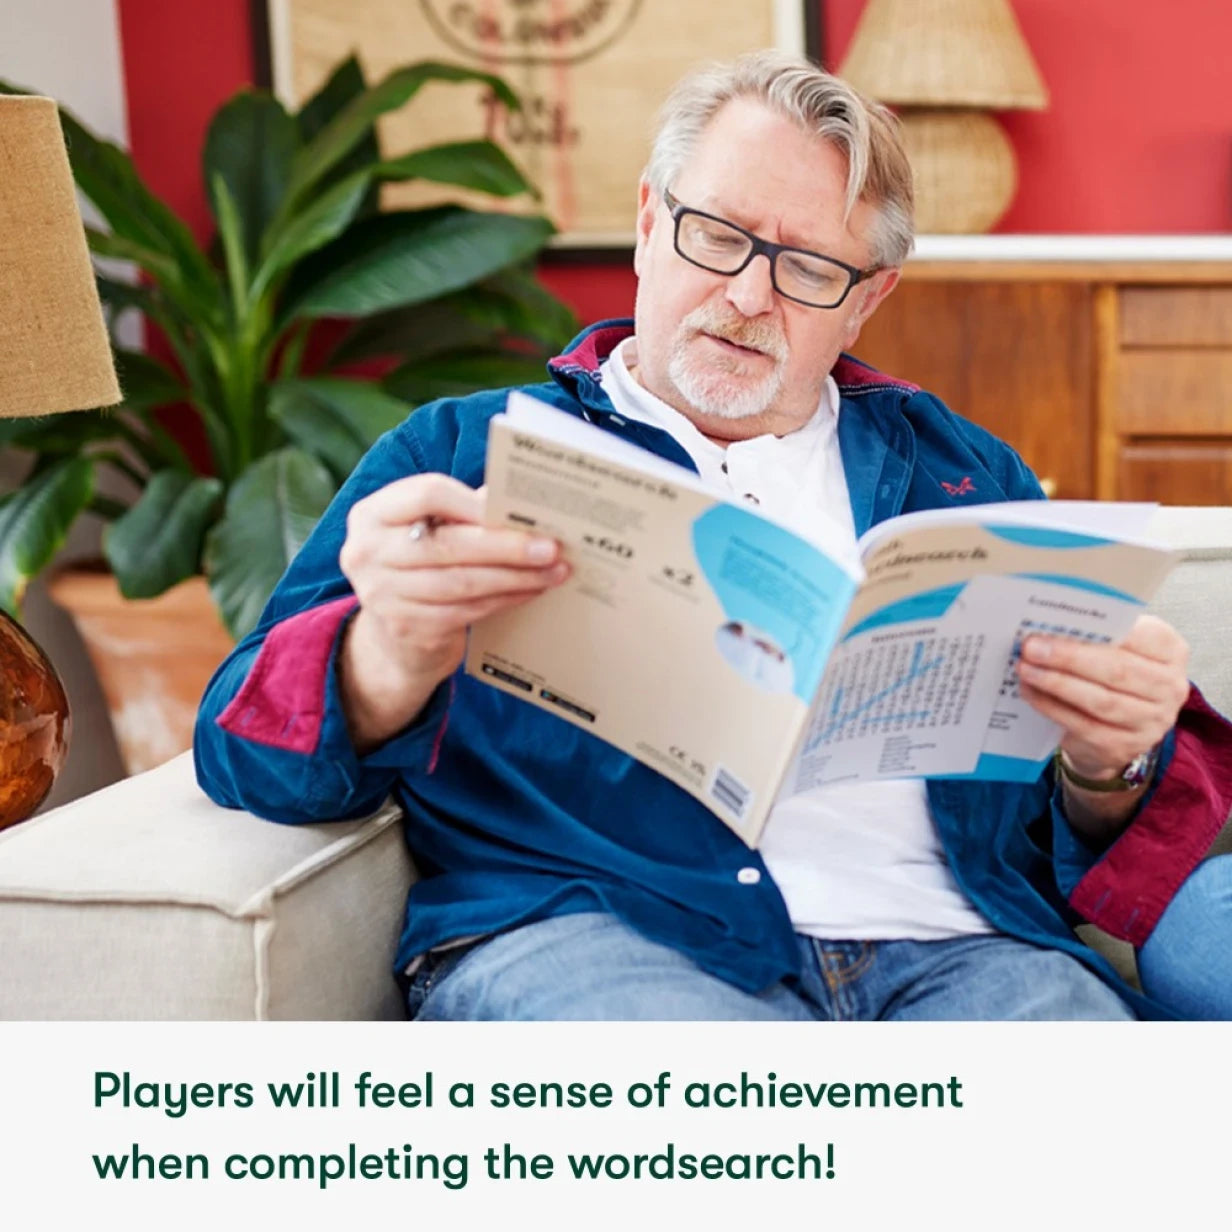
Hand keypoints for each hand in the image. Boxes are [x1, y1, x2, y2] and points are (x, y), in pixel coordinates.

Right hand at [337, 474, 568, 745]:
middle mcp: (367, 552)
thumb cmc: (421, 565)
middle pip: (448, 544)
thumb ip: (464, 511)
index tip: (514, 510)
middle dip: (507, 545)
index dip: (473, 502)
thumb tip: (527, 502)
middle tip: (551, 547)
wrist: (394, 638)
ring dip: (516, 577)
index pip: (426, 494)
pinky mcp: (406, 628)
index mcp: (372, 514)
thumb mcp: (428, 531)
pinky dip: (505, 599)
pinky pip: (467, 610)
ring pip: (462, 582)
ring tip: (553, 571)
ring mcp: (382, 594)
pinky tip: (530, 591)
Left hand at [1017, 614, 1189, 779]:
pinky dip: (1052, 707)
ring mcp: (1151, 721)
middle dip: (1069, 657)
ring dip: (1057, 683)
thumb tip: (1050, 622)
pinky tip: (1031, 692)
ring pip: (1101, 701)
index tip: (1060, 622)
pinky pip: (1084, 726)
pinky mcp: (1124, 746)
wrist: (1115, 729)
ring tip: (1026, 669)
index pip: (1141, 636)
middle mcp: (1169, 687)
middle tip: (1031, 647)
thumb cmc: (1112, 675)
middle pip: (1117, 670)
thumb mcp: (1116, 648)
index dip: (1100, 629)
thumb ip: (1096, 634)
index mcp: (1171, 651)